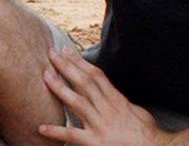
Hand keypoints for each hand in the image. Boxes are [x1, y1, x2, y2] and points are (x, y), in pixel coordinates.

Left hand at [39, 48, 173, 145]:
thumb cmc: (147, 134)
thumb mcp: (136, 111)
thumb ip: (121, 103)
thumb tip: (111, 95)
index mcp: (117, 100)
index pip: (96, 76)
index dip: (81, 62)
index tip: (68, 51)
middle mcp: (107, 109)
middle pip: (84, 82)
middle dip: (67, 66)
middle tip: (52, 53)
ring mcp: (100, 124)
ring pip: (77, 101)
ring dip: (60, 87)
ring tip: (45, 76)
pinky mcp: (95, 142)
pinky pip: (72, 135)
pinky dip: (56, 131)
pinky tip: (42, 127)